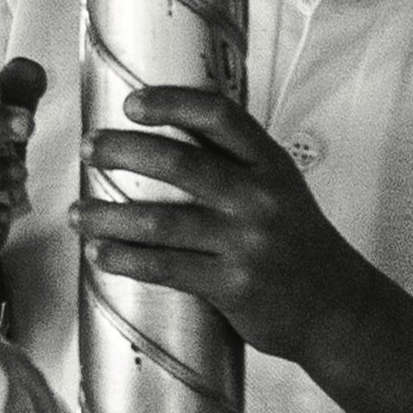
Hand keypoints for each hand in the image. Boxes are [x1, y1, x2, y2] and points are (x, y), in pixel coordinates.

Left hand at [69, 86, 354, 361]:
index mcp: (271, 163)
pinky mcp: (233, 286)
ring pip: (161, 221)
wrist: (335, 310)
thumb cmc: (296, 244)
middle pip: (180, 164)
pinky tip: (101, 254)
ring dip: (109, 215)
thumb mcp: (280, 189)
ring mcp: (247, 243)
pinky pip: (166, 268)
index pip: (219, 116)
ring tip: (77, 213)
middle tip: (88, 149)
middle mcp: (260, 198)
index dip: (171, 102)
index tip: (130, 103)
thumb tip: (166, 135)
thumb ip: (235, 163)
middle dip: (123, 151)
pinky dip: (126, 259)